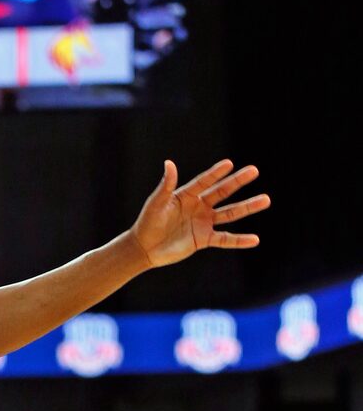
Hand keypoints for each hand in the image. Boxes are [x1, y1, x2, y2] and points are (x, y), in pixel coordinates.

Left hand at [131, 158, 269, 267]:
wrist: (144, 248)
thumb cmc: (148, 222)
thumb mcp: (156, 203)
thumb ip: (166, 185)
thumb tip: (169, 163)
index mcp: (187, 195)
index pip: (205, 182)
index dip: (216, 173)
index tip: (229, 164)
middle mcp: (199, 206)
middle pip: (222, 192)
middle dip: (238, 182)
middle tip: (254, 170)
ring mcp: (203, 222)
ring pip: (230, 213)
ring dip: (247, 207)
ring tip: (266, 200)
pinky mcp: (204, 239)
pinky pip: (225, 239)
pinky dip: (239, 240)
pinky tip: (255, 240)